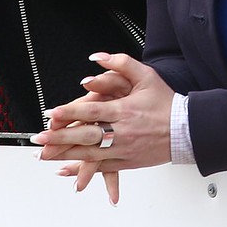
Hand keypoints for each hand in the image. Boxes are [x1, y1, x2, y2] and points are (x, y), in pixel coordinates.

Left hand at [32, 53, 175, 203]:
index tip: (52, 114)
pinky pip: (101, 168)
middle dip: (60, 137)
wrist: (186, 130)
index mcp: (124, 110)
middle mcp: (122, 132)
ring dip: (65, 154)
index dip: (71, 112)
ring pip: (90, 154)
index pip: (92, 110)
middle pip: (86, 135)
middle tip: (39, 138)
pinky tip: (66, 169)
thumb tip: (97, 57)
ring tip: (44, 155)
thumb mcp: (145, 76)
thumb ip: (120, 63)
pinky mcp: (126, 162)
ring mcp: (124, 150)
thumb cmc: (165, 102)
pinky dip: (83, 169)